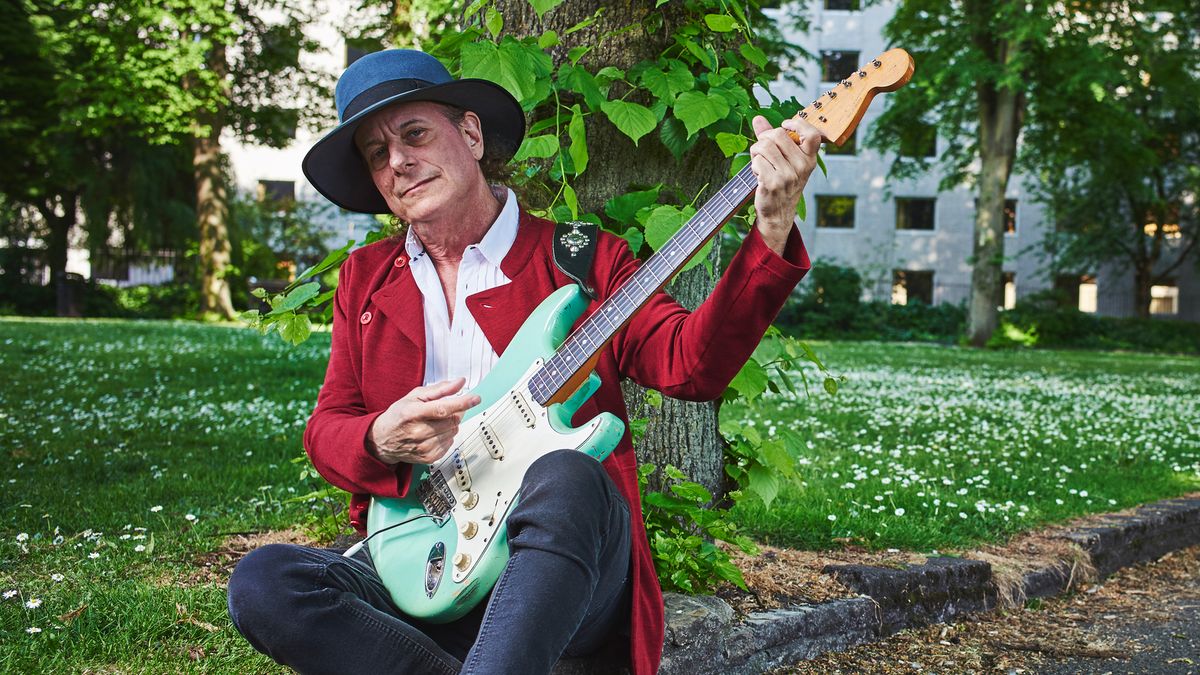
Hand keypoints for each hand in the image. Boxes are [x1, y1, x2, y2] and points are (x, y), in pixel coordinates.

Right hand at [367, 378, 480, 464]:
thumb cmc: (398, 415)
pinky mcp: (428, 457)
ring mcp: (423, 447)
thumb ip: (439, 389)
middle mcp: (418, 431)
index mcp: (413, 413)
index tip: (476, 399)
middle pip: (452, 421)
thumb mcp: (414, 396)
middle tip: (450, 408)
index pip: (443, 408)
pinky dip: (447, 436)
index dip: (463, 403)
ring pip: (453, 432)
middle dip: (457, 412)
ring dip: (451, 424)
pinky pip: (449, 444)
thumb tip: (459, 383)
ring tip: (437, 421)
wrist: (383, 440)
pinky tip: (435, 432)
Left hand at [749, 115, 821, 253]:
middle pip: (777, 134)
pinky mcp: (773, 183)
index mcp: (809, 159)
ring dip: (756, 153)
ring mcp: (788, 176)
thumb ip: (772, 138)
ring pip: (764, 146)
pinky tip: (759, 176)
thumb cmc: (781, 183)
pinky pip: (756, 161)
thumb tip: (757, 118)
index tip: (784, 126)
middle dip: (764, 139)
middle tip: (763, 152)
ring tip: (761, 165)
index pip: (812, 134)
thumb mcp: (784, 161)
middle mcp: (802, 167)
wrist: (778, 213)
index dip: (797, 124)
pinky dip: (753, 166)